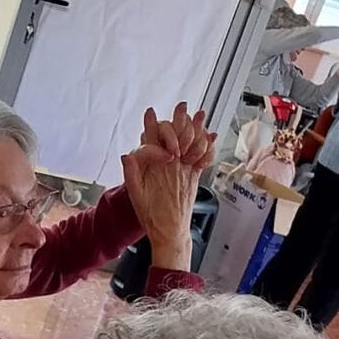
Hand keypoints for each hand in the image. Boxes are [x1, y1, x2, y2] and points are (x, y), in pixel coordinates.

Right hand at [121, 102, 215, 265]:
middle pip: (176, 134)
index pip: (152, 139)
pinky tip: (211, 137)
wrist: (170, 232)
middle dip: (179, 118)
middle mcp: (171, 165)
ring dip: (196, 127)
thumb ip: (131, 172)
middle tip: (183, 106)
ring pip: (192, 142)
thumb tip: (127, 154)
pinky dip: (208, 146)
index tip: (150, 112)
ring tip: (199, 114)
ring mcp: (185, 170)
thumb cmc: (151, 215)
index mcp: (154, 167)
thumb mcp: (134, 194)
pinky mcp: (195, 177)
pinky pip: (203, 158)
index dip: (151, 124)